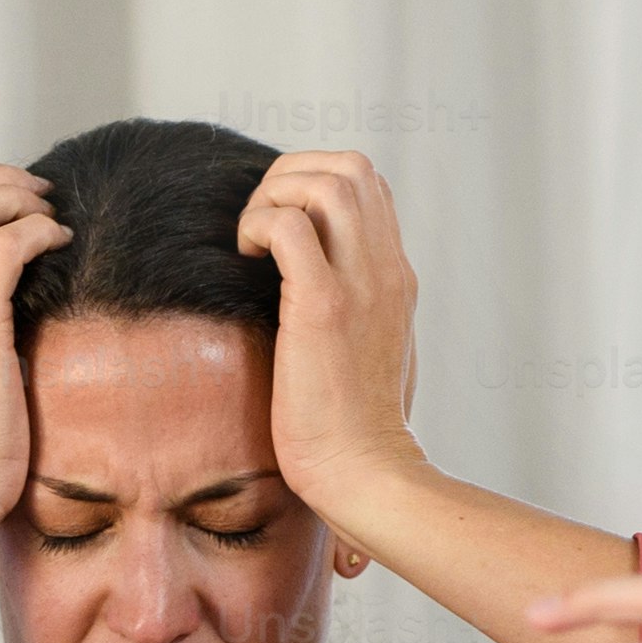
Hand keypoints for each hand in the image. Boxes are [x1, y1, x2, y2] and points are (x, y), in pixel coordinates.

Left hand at [235, 151, 426, 517]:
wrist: (365, 474)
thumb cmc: (354, 431)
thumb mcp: (367, 356)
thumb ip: (355, 317)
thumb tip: (318, 303)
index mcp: (396, 278)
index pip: (368, 187)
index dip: (314, 185)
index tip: (277, 228)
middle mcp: (387, 270)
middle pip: (352, 168)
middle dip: (291, 176)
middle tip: (258, 225)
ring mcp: (362, 285)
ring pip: (327, 182)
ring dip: (274, 196)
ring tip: (252, 242)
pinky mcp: (325, 307)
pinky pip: (290, 226)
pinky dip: (258, 226)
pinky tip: (245, 260)